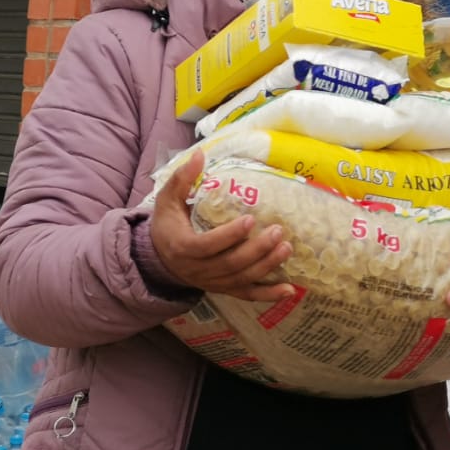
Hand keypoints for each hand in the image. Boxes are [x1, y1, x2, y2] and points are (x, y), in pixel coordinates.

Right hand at [148, 151, 294, 301]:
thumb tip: (200, 154)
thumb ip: (182, 179)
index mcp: (183, 248)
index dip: (230, 236)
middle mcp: (198, 270)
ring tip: (286, 248)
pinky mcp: (224, 289)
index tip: (250, 220)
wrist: (160, 258)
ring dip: (267, 266)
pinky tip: (289, 289)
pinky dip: (268, 294)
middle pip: (231, 264)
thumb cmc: (168, 224)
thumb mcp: (167, 200)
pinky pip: (247, 295)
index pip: (208, 245)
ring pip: (242, 279)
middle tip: (278, 232)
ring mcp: (213, 283)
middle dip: (257, 249)